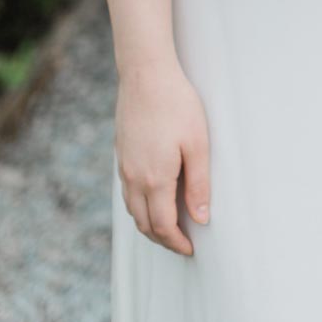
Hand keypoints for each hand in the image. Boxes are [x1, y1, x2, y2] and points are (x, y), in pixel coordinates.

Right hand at [115, 57, 209, 255]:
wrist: (145, 73)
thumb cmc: (177, 104)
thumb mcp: (198, 143)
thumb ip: (199, 184)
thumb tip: (202, 218)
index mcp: (154, 179)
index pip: (163, 225)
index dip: (176, 242)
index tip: (190, 248)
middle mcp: (134, 177)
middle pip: (144, 223)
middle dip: (162, 238)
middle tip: (181, 243)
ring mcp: (123, 166)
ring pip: (132, 209)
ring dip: (148, 224)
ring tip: (168, 225)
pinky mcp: (120, 153)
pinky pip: (127, 191)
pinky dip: (139, 205)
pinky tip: (152, 197)